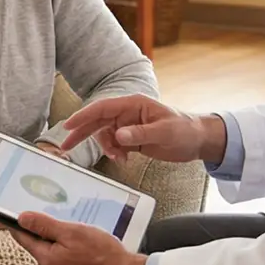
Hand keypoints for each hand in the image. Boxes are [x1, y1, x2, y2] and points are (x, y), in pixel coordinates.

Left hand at [10, 211, 148, 264]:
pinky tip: (81, 240)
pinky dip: (69, 246)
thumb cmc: (101, 254)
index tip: (13, 213)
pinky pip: (65, 257)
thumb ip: (45, 226)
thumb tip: (22, 219)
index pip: (23, 238)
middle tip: (49, 212)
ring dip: (58, 237)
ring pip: (53, 250)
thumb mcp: (71, 232)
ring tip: (71, 226)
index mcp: (46, 258)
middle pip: (38, 244)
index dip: (18, 223)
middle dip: (42, 229)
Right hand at [57, 95, 225, 163]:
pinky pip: (115, 145)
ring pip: (105, 136)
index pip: (102, 108)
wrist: (199, 140)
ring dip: (106, 148)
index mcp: (133, 104)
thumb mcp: (165, 132)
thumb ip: (140, 134)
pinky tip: (125, 160)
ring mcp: (129, 126)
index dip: (83, 116)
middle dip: (82, 133)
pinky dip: (115, 153)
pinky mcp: (132, 139)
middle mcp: (127, 113)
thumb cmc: (185, 130)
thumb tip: (118, 135)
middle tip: (66, 147)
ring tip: (118, 158)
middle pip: (97, 121)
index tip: (68, 125)